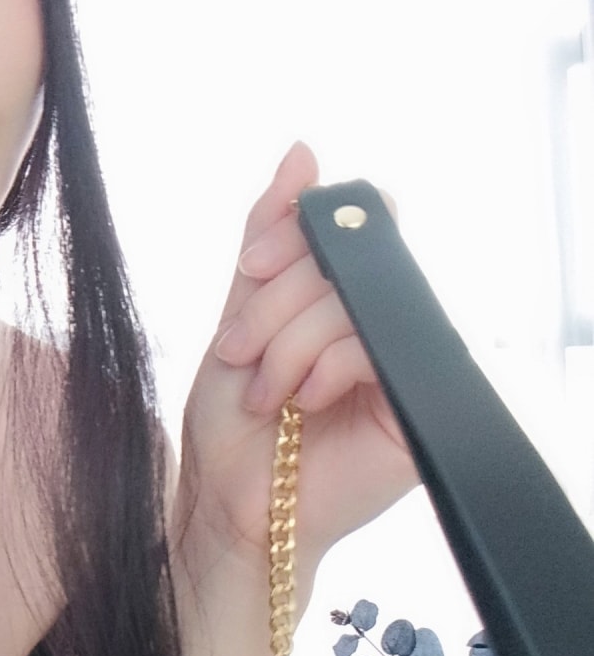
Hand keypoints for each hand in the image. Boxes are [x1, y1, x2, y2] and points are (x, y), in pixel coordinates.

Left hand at [176, 141, 418, 582]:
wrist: (232, 503)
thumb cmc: (233, 421)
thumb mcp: (240, 313)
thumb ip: (271, 234)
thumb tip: (303, 153)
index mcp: (346, 294)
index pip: (349, 222)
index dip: (299, 233)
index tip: (250, 272)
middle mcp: (386, 318)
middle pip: (347, 257)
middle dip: (276, 304)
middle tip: (241, 356)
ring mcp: (408, 357)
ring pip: (355, 301)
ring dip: (291, 345)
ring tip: (267, 393)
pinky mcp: (423, 401)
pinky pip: (378, 344)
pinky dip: (327, 368)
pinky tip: (305, 403)